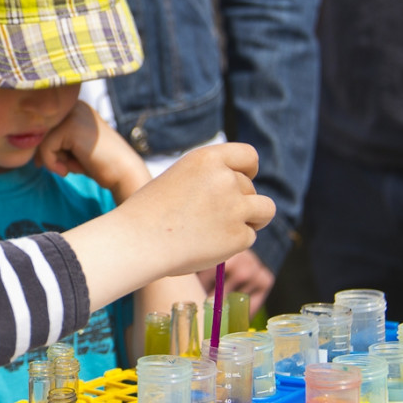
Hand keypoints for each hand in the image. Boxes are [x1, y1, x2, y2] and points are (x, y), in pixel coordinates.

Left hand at [36, 100, 150, 202]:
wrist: (122, 172)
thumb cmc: (97, 163)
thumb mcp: (70, 148)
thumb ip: (52, 140)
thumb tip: (23, 139)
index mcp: (75, 106)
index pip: (44, 124)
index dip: (44, 146)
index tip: (55, 163)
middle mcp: (74, 105)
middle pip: (40, 128)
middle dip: (46, 152)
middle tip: (61, 167)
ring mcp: (73, 113)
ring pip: (40, 138)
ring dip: (49, 159)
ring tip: (67, 169)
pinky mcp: (71, 127)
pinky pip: (45, 147)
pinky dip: (52, 164)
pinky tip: (68, 171)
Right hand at [64, 142, 275, 311]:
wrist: (137, 241)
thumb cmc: (150, 213)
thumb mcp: (179, 178)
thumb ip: (209, 179)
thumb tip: (240, 194)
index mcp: (207, 159)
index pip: (248, 156)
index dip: (248, 170)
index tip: (243, 179)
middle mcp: (225, 178)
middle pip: (251, 188)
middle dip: (239, 202)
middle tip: (210, 218)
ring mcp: (235, 207)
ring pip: (264, 210)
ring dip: (251, 219)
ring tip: (224, 230)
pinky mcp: (239, 236)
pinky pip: (248, 237)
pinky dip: (234, 244)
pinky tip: (208, 246)